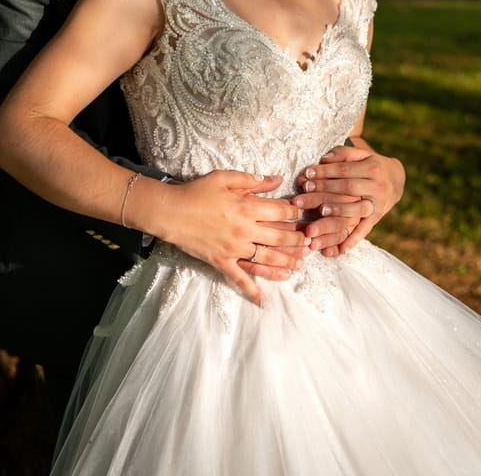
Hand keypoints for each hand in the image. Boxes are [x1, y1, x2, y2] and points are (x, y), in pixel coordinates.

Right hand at [151, 172, 305, 304]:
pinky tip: (264, 301)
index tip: (301, 215)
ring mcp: (235, 249)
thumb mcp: (224, 178)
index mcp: (247, 207)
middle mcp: (245, 230)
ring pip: (267, 259)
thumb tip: (277, 179)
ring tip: (299, 266)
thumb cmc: (196, 192)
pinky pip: (240, 279)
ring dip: (286, 263)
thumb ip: (252, 180)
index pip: (280, 211)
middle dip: (297, 240)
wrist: (170, 212)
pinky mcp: (223, 262)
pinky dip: (253, 291)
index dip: (294, 213)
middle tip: (310, 243)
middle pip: (280, 237)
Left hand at [292, 141, 404, 255]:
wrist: (396, 180)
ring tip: (320, 212)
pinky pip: (365, 229)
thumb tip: (324, 158)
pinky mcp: (378, 217)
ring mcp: (379, 203)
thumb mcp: (361, 155)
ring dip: (338, 211)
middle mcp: (377, 186)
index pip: (344, 170)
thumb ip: (342, 154)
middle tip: (303, 196)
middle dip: (324, 191)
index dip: (325, 172)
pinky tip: (340, 249)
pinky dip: (353, 239)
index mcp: (372, 168)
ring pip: (357, 209)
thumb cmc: (371, 165)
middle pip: (348, 188)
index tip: (306, 175)